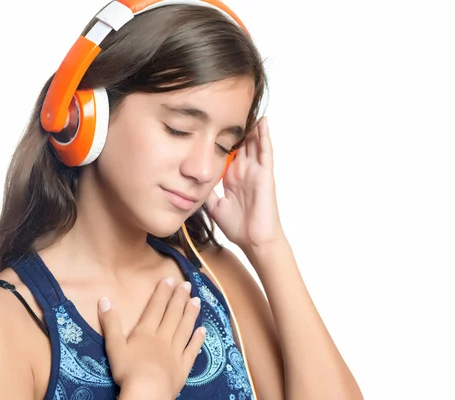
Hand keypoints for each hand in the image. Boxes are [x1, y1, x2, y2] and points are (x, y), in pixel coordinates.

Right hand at [98, 278, 205, 399]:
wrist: (147, 391)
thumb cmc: (128, 370)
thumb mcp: (114, 346)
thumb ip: (110, 323)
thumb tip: (104, 299)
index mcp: (146, 332)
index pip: (155, 308)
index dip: (162, 293)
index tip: (170, 279)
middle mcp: (163, 338)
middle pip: (173, 315)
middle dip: (179, 298)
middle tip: (187, 285)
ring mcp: (175, 351)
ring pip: (185, 328)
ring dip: (191, 313)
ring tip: (197, 300)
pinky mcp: (183, 366)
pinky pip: (192, 350)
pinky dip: (198, 339)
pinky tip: (203, 330)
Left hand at [206, 116, 284, 249]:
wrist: (253, 240)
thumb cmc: (238, 226)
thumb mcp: (213, 204)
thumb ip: (205, 190)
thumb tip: (189, 180)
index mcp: (232, 177)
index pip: (226, 151)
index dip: (220, 136)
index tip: (210, 121)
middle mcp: (244, 171)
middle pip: (240, 142)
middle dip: (235, 125)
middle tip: (227, 106)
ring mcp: (255, 171)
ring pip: (254, 142)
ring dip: (251, 126)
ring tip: (247, 106)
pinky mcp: (265, 174)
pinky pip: (265, 152)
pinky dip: (265, 136)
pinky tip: (263, 122)